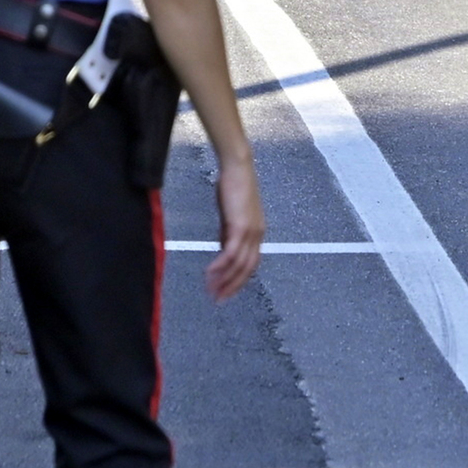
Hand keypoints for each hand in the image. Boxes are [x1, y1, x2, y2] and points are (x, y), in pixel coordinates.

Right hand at [207, 152, 263, 300]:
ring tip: (210, 290)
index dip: (239, 281)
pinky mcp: (240, 226)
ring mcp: (251, 232)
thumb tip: (222, 250)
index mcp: (257, 233)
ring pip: (239, 265)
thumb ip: (228, 233)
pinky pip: (230, 253)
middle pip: (247, 270)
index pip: (251, 265)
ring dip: (224, 280)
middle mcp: (257, 235)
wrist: (237, 167)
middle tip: (218, 300)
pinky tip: (209, 273)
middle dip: (232, 287)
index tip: (226, 292)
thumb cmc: (233, 186)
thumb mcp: (230, 215)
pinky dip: (220, 266)